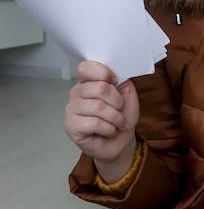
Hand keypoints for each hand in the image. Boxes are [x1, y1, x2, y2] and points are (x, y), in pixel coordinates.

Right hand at [65, 61, 138, 182]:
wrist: (120, 141)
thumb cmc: (122, 116)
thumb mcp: (128, 95)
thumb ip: (121, 81)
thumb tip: (114, 77)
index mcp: (88, 81)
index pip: (86, 67)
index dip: (104, 73)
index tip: (115, 82)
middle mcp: (76, 93)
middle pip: (100, 88)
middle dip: (117, 102)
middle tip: (119, 110)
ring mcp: (71, 109)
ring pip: (99, 107)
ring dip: (115, 118)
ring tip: (115, 123)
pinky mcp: (70, 126)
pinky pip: (95, 123)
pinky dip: (109, 128)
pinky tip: (107, 131)